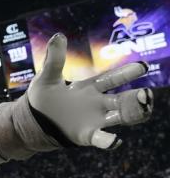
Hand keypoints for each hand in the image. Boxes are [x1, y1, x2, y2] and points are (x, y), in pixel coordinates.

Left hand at [27, 33, 154, 149]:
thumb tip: (58, 36)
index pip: (112, 79)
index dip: (126, 73)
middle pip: (123, 100)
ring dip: (133, 114)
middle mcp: (97, 104)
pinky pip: (100, 138)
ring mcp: (94, 120)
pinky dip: (108, 140)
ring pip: (120, 117)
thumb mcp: (46, 77)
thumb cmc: (42, 99)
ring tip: (144, 110)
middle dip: (137, 97)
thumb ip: (54, 60)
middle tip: (147, 95)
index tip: (142, 66)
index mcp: (89, 88)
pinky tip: (115, 141)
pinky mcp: (85, 135)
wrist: (31, 122)